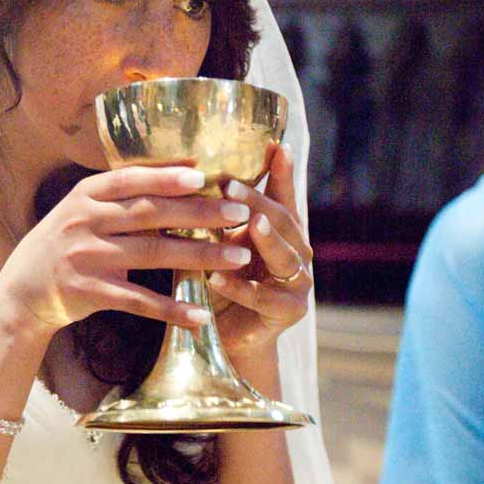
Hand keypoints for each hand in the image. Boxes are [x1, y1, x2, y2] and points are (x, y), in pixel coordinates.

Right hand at [0, 165, 251, 334]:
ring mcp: (87, 258)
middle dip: (201, 213)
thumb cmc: (68, 241)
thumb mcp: (85, 209)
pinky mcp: (91, 292)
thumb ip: (125, 194)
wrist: (22, 291)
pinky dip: (173, 309)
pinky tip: (203, 315)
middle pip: (152, 214)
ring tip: (240, 257)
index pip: (131, 179)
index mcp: (86, 195)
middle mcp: (85, 222)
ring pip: (154, 254)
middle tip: (241, 214)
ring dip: (202, 256)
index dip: (167, 178)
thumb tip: (186, 170)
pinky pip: (140, 301)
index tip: (205, 176)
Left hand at [204, 142, 313, 355]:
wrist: (229, 337)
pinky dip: (241, 288)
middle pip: (283, 221)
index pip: (282, 197)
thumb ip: (215, 219)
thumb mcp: (217, 245)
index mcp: (283, 233)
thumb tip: (184, 178)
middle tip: (231, 186)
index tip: (277, 146)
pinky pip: (264, 297)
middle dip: (259, 202)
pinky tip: (217, 278)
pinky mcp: (290, 311)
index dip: (281, 173)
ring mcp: (298, 283)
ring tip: (251, 224)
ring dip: (266, 239)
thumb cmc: (222, 285)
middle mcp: (297, 253)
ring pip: (285, 256)